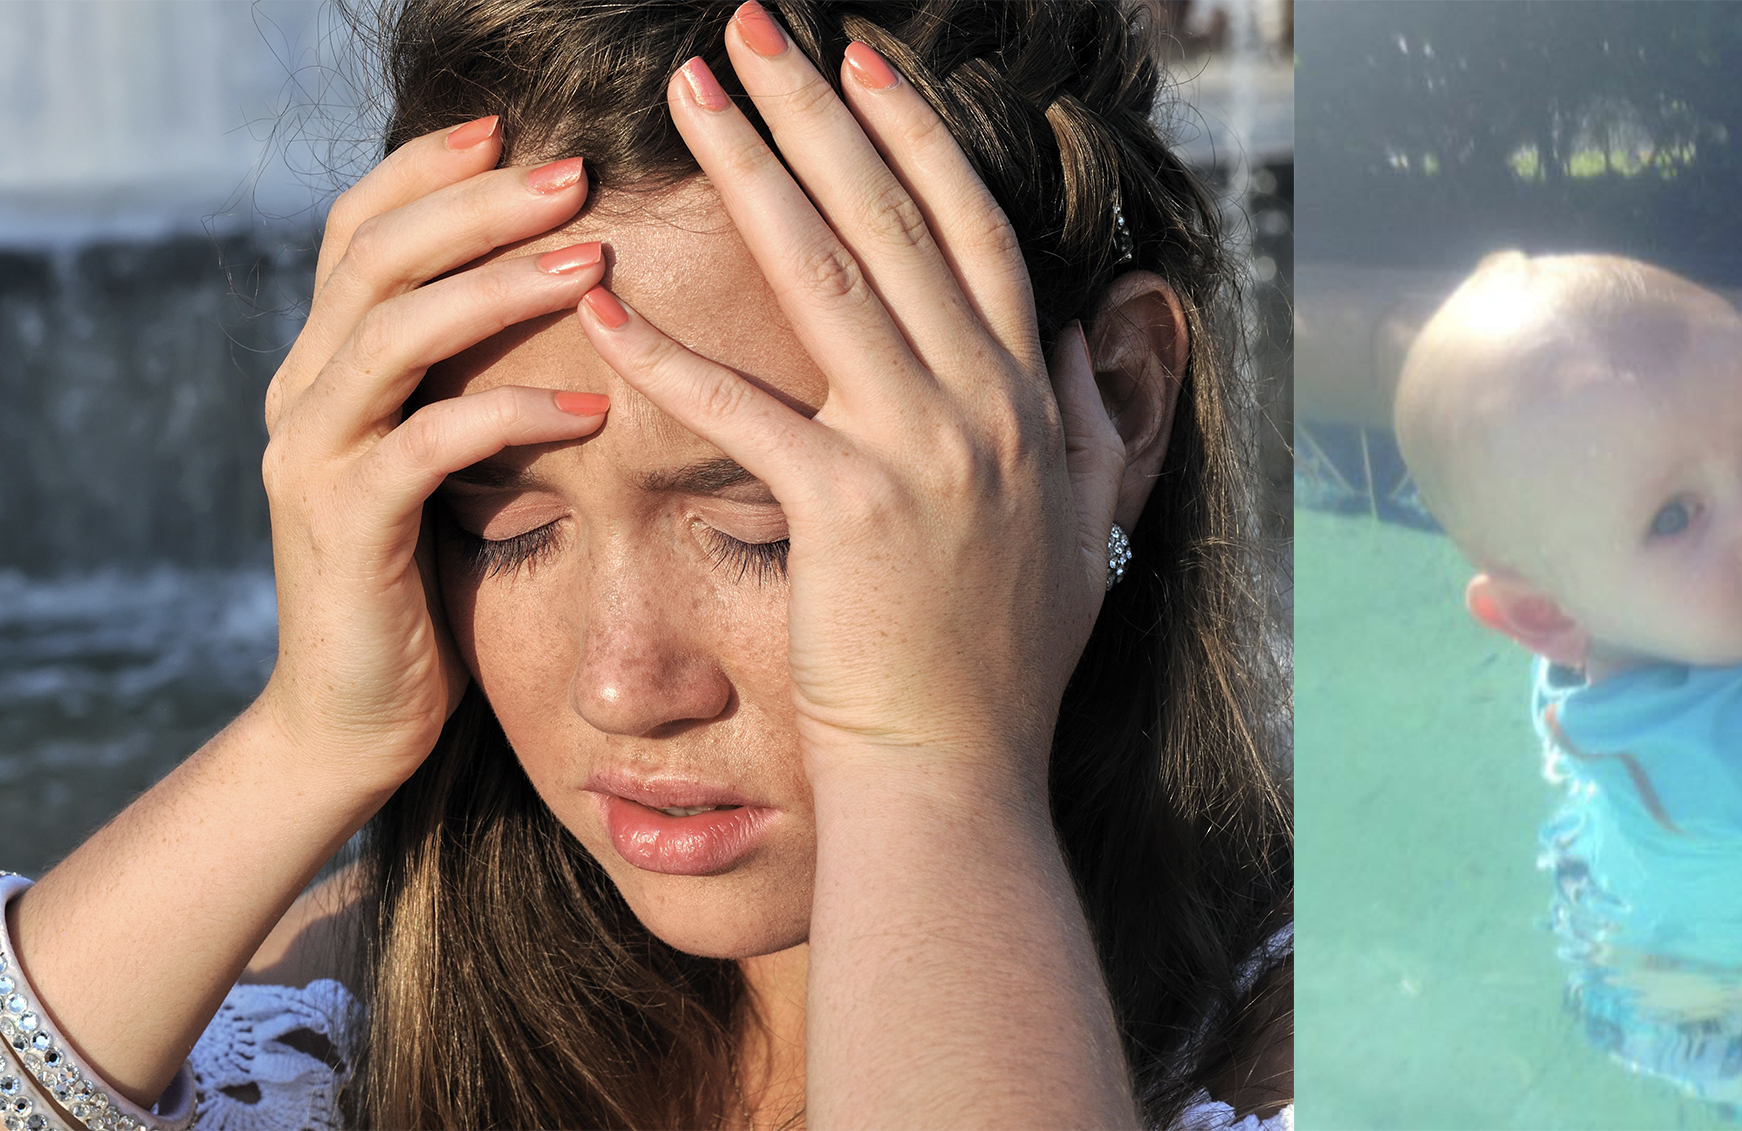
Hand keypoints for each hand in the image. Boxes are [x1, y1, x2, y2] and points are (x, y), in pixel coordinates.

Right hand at [255, 119, 613, 786]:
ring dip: (496, 288)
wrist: (355, 719)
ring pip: (391, 333)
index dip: (430, 171)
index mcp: (325, 366)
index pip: (359, 230)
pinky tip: (595, 406)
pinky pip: (425, 444)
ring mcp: (312, 457)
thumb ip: (466, 382)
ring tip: (593, 263)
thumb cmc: (428, 584)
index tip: (516, 129)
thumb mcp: (445, 463)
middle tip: (575, 174)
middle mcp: (302, 394)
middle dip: (475, 205)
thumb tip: (570, 294)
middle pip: (372, 256)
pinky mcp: (344, 526)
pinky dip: (511, 414)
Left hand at [572, 21, 1121, 770]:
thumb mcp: (1087, 530)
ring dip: (746, 173)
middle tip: (746, 32)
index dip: (914, 138)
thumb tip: (1106, 343)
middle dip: (814, 115)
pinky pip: (744, 408)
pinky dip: (670, 352)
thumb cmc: (1006, 667)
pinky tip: (603, 298)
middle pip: (892, 223)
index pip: (971, 233)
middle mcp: (987, 406)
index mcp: (1032, 402)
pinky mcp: (847, 509)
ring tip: (684, 97)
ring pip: (823, 279)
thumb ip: (1099, 426)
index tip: (859, 63)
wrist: (960, 776)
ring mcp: (922, 452)